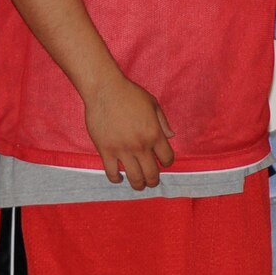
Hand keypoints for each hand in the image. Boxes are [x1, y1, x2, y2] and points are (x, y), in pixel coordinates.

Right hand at [84, 74, 175, 189]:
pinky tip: (118, 177)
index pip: (167, 158)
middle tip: (151, 181)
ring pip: (134, 177)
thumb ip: (163, 122)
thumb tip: (171, 136)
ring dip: (138, 185)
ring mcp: (122, 150)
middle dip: (153, 181)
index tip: (163, 163)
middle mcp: (140, 145)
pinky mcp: (105, 151)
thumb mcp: (153, 104)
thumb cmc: (129, 94)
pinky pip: (112, 172)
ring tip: (138, 185)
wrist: (104, 90)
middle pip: (151, 173)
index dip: (167, 163)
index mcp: (154, 134)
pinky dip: (116, 179)